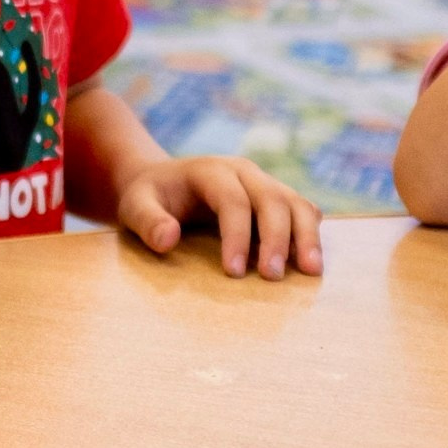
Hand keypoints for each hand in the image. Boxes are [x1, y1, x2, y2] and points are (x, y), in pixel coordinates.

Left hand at [117, 155, 322, 280]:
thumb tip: (168, 239)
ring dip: (306, 236)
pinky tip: (310, 262)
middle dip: (276, 238)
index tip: (233, 273)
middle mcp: (243, 171)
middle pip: (272, 199)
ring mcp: (262, 182)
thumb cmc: (148, 197)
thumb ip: (147, 222)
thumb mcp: (135, 206)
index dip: (236, 236)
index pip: (232, 200)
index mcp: (210, 170)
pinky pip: (301, 210)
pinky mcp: (273, 197)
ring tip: (312, 272)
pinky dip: (309, 233)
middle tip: (273, 277)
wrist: (161, 181)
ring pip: (295, 203)